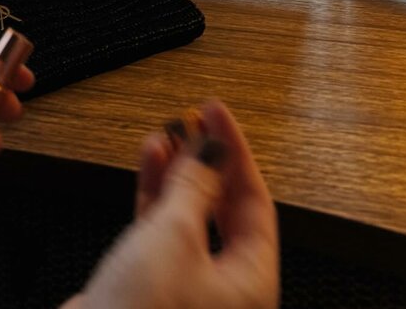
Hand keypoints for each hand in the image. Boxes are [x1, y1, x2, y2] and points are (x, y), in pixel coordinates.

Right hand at [63, 100, 278, 308]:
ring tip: (166, 135)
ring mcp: (188, 291)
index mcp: (251, 286)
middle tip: (194, 122)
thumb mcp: (175, 236)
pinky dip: (155, 197)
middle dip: (207, 164)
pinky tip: (149, 165)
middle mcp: (226, 292)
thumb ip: (195, 186)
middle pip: (225, 212)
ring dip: (178, 175)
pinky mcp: (152, 288)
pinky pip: (162, 233)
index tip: (217, 114)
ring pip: (190, 220)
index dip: (236, 153)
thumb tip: (213, 148)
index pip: (255, 203)